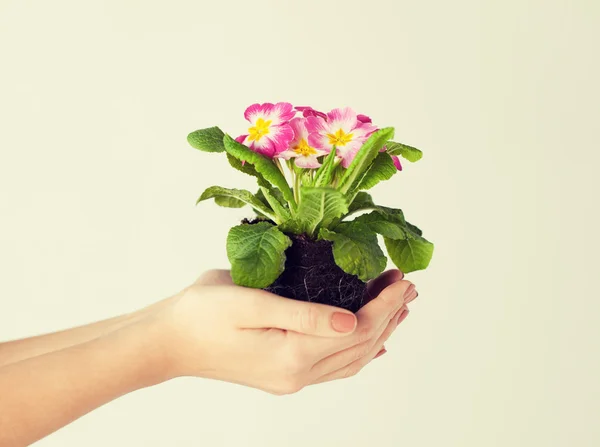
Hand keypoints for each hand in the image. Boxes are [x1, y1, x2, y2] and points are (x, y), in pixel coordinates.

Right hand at [155, 269, 416, 393]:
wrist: (168, 341)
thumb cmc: (201, 314)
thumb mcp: (250, 303)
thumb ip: (304, 315)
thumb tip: (352, 321)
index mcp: (292, 355)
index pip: (357, 329)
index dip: (385, 305)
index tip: (403, 280)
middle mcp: (297, 374)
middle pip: (361, 346)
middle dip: (389, 315)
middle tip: (408, 287)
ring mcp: (291, 378)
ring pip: (351, 359)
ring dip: (379, 332)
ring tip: (398, 308)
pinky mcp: (283, 374)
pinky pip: (334, 367)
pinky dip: (358, 351)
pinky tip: (370, 342)